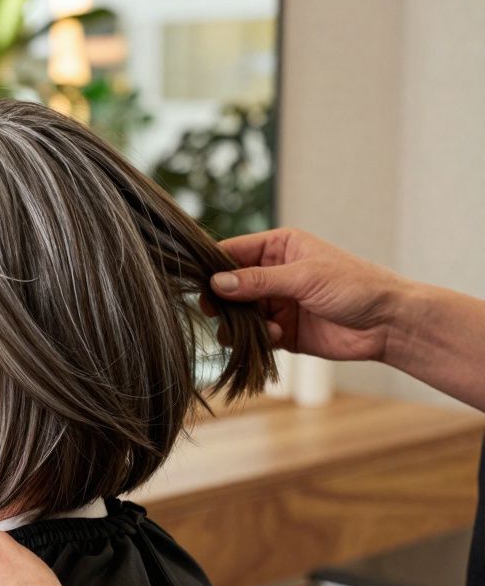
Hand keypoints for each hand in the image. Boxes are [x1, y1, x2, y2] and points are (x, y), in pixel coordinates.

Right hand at [200, 228, 411, 362]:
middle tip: (212, 310)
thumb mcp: (304, 277)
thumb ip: (258, 281)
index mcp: (279, 247)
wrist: (388, 324)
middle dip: (221, 298)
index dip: (212, 264)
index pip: (233, 251)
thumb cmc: (355, 286)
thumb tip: (217, 283)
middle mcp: (273, 273)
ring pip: (238, 312)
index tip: (196, 280)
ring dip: (236, 322)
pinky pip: (254, 335)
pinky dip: (255, 338)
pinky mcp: (281, 331)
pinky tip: (273, 336)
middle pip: (230, 284)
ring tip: (244, 329)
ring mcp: (277, 303)